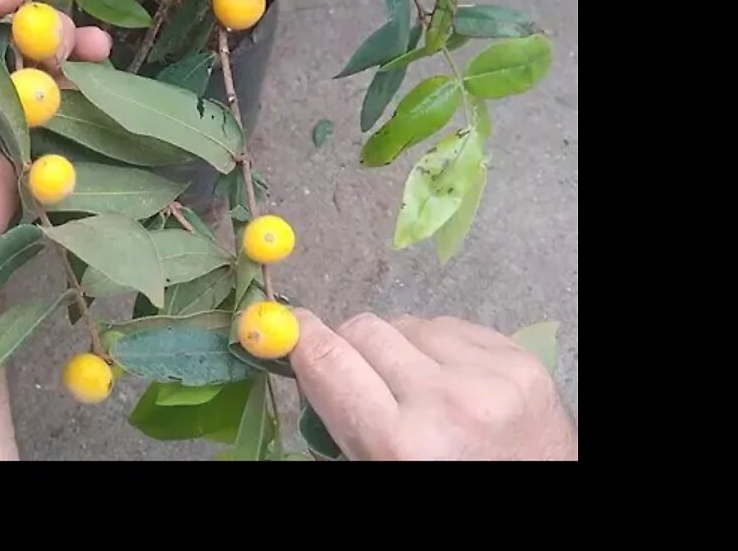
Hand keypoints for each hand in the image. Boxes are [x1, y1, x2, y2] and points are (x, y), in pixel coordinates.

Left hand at [0, 0, 110, 244]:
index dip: (29, 6)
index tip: (53, 2)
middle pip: (30, 48)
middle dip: (64, 38)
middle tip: (87, 44)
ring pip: (52, 88)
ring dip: (79, 73)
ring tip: (98, 63)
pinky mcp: (24, 160)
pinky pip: (60, 132)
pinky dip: (78, 119)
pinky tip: (91, 107)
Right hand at [289, 310, 576, 460]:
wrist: (535, 498)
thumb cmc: (442, 484)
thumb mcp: (377, 467)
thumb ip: (341, 414)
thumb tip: (304, 353)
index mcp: (399, 443)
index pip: (327, 360)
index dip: (298, 336)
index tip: (287, 328)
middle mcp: (444, 401)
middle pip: (363, 329)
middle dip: (350, 346)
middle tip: (356, 371)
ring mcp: (489, 376)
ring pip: (409, 322)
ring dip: (401, 347)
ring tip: (418, 385)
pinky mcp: (519, 360)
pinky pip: (453, 326)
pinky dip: (442, 347)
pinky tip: (454, 380)